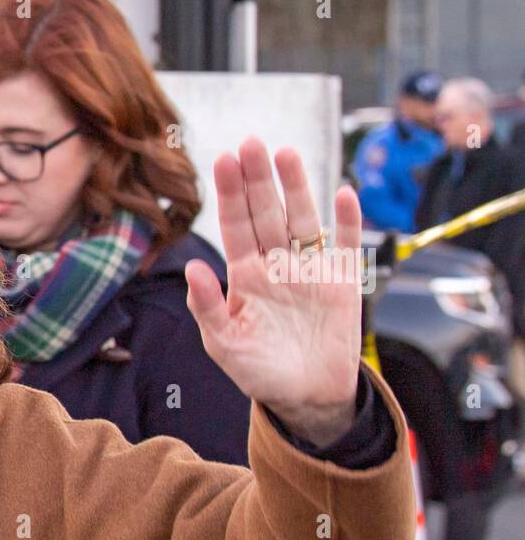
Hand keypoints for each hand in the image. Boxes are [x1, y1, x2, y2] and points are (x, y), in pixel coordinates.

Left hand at [184, 137, 362, 446]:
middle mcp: (276, 264)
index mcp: (245, 275)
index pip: (235, 225)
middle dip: (258, 179)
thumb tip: (193, 268)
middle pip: (267, 212)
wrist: (304, 397)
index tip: (224, 159)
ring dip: (297, 188)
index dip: (231, 193)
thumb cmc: (258, 370)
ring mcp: (310, 269)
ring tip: (286, 154)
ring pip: (303, 219)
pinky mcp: (341, 282)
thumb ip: (207, 306)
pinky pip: (346, 245)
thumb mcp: (223, 343)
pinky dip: (347, 221)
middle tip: (250, 142)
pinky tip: (344, 193)